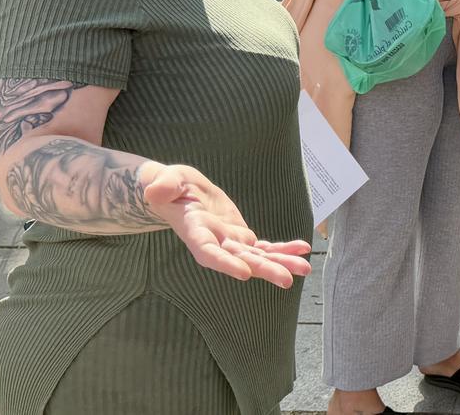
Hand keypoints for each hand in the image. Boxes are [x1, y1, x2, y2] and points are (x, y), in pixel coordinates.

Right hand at [141, 162, 312, 288]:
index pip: (209, 253)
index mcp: (195, 233)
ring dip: (281, 263)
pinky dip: (283, 248)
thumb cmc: (171, 185)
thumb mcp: (166, 180)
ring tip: (305, 268)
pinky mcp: (241, 237)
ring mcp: (229, 242)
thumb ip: (163, 185)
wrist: (181, 192)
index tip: (244, 274)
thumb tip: (154, 191)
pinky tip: (303, 249)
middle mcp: (215, 243)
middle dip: (264, 270)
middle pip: (241, 260)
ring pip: (258, 257)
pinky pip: (264, 246)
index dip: (226, 264)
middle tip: (288, 280)